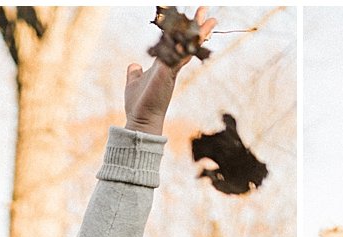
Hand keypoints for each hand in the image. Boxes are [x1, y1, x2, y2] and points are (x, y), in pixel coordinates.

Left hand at [124, 6, 215, 135]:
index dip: (185, 32)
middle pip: (187, 42)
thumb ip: (134, 72)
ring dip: (199, 32)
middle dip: (197, 26)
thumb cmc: (139, 104)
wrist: (141, 120)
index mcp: (165, 66)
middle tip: (206, 10)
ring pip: (188, 46)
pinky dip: (187, 43)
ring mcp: (171, 70)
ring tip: (209, 18)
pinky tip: (195, 33)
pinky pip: (179, 54)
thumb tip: (134, 65)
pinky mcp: (167, 73)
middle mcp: (171, 67)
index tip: (193, 19)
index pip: (178, 44)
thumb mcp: (133, 82)